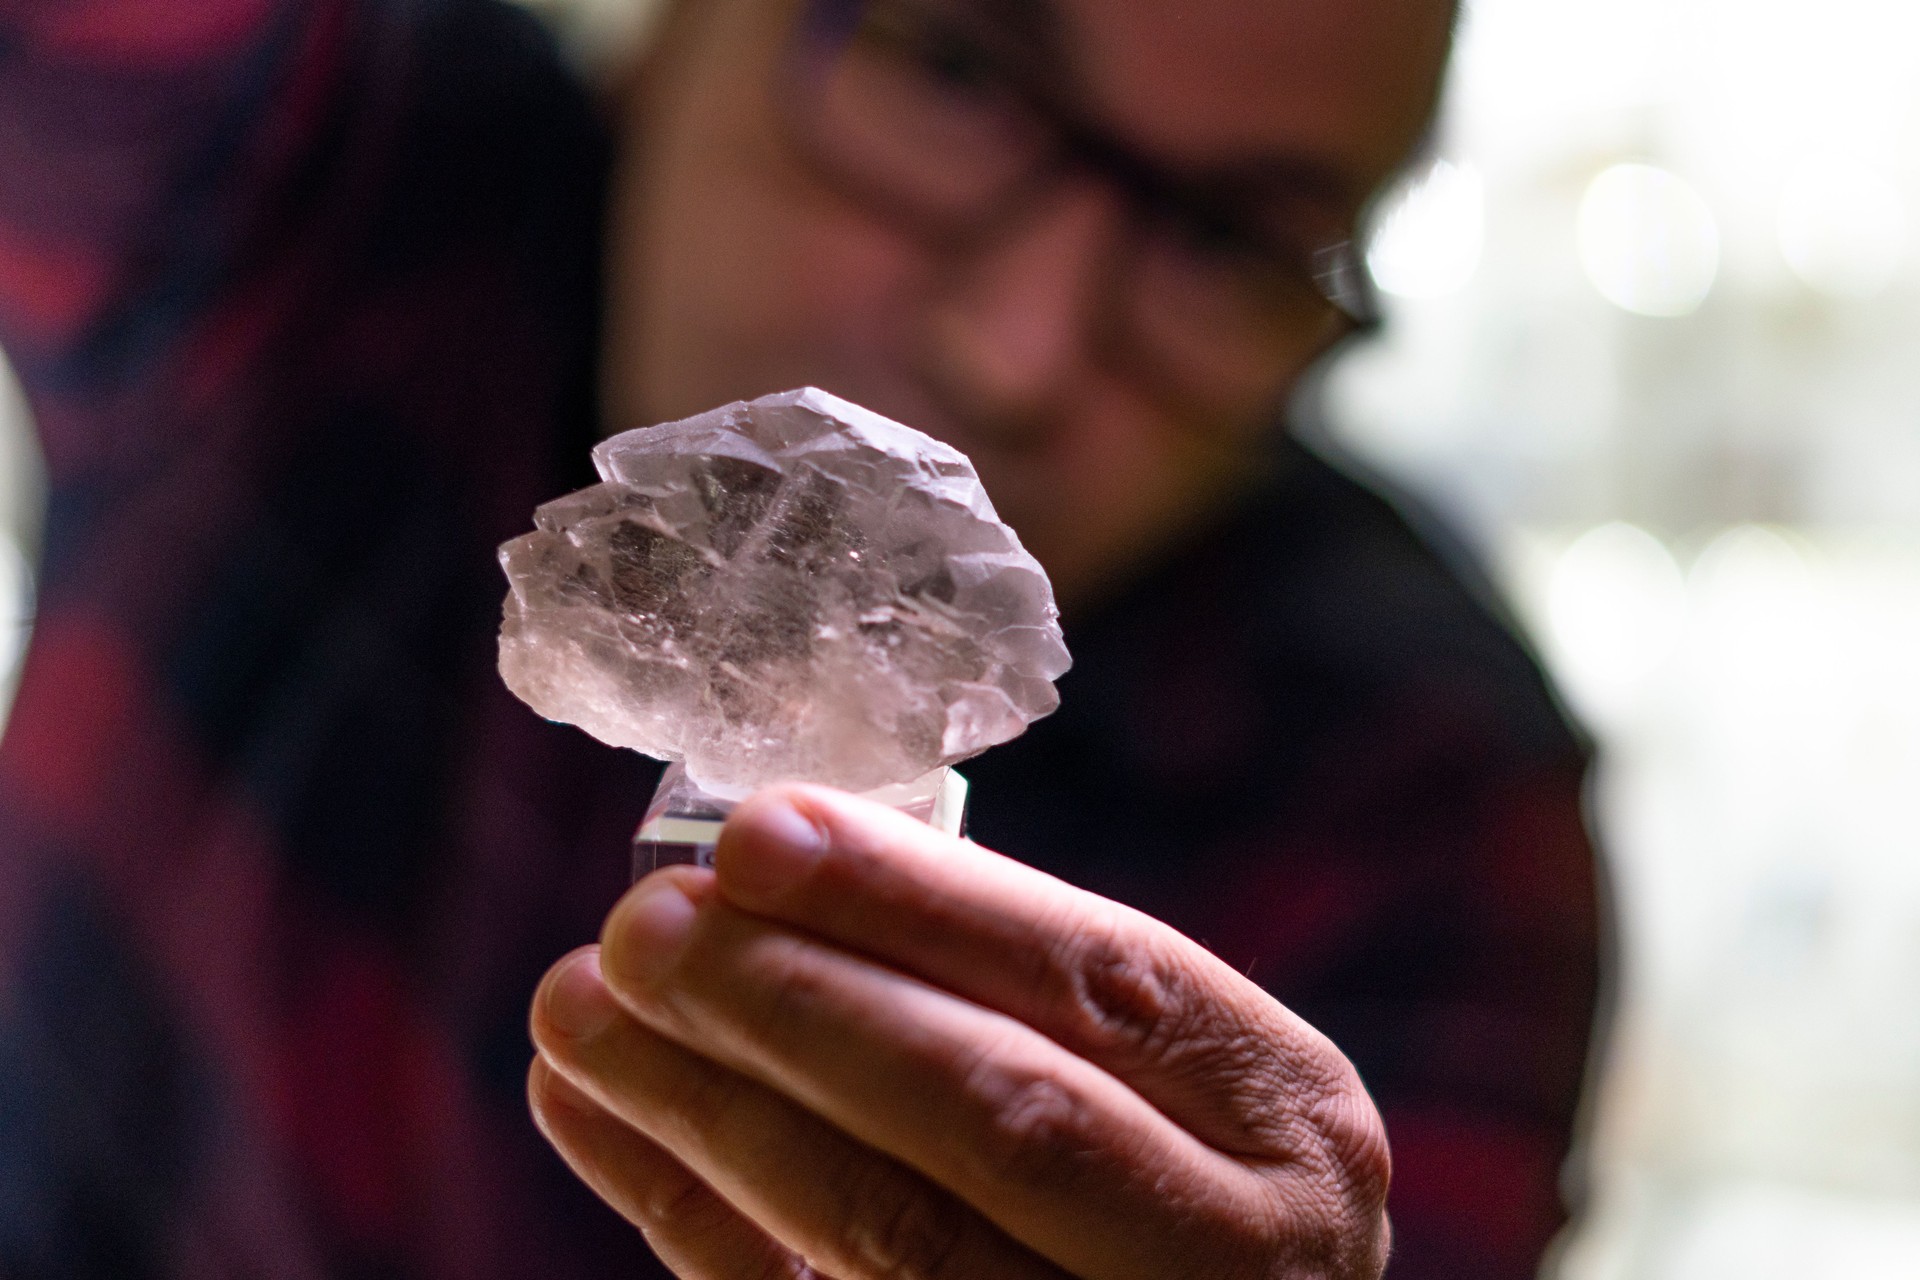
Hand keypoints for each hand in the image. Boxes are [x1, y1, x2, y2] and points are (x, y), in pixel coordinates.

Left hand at [527, 784, 1390, 1279]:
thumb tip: (772, 865)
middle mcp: (1240, 1257)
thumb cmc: (1164, 1190)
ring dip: (712, 1109)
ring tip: (578, 1007)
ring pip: (894, 1235)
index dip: (921, 900)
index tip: (760, 831)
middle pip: (998, 1112)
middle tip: (645, 924)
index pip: (1101, 980)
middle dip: (800, 1003)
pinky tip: (595, 1118)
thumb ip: (1016, 991)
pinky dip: (690, 1221)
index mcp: (1290, 1118)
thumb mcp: (1165, 1080)